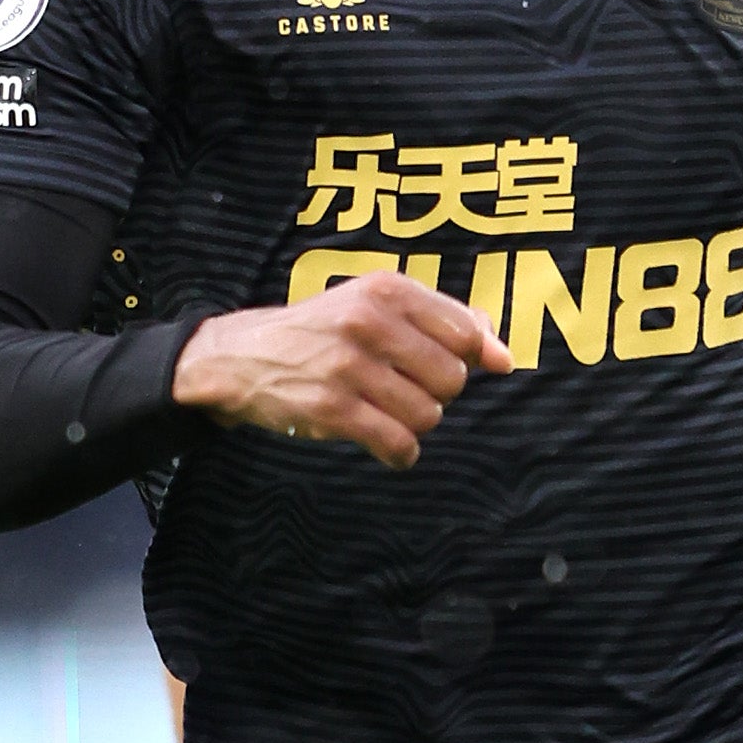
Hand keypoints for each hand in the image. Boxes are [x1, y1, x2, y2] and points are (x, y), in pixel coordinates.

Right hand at [174, 274, 510, 467]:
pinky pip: (398, 443)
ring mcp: (348, 366)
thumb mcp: (376, 304)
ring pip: (428, 415)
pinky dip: (400, 452)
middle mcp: (368, 322)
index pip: (465, 334)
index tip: (443, 367)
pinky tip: (385, 443)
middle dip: (436, 394)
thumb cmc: (322, 331)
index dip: (465, 359)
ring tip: (385, 411)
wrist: (241, 356)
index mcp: (386, 289)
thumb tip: (502, 356)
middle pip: (452, 379)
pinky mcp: (331, 409)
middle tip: (402, 389)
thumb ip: (444, 321)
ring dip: (414, 423)